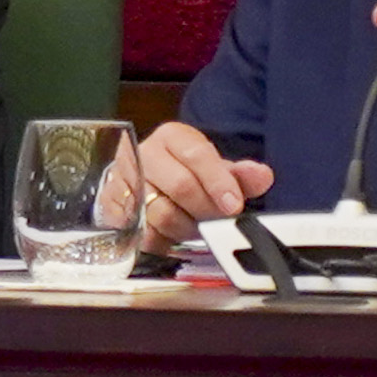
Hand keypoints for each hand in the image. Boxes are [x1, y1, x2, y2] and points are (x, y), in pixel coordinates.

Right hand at [135, 121, 274, 253]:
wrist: (144, 179)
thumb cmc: (184, 173)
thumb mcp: (214, 169)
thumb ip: (240, 175)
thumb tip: (262, 175)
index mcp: (172, 137)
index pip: (196, 155)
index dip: (218, 182)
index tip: (234, 205)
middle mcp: (144, 153)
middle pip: (180, 185)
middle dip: (206, 209)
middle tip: (220, 222)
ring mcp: (125, 180)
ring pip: (161, 213)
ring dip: (186, 227)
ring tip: (196, 226)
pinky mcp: (113, 208)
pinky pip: (142, 232)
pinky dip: (162, 239)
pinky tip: (172, 235)